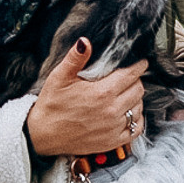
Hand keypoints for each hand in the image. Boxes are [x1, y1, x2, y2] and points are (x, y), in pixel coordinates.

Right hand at [24, 38, 147, 157]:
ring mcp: (113, 128)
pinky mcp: (112, 141)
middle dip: (136, 81)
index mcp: (102, 92)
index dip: (139, 66)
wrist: (43, 135)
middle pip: (138, 90)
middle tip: (130, 77)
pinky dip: (137, 120)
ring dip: (137, 99)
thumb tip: (85, 41)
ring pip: (139, 109)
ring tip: (128, 94)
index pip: (131, 75)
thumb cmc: (51, 104)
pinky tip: (129, 114)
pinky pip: (136, 129)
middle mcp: (111, 110)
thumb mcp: (59, 77)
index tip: (141, 63)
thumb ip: (75, 59)